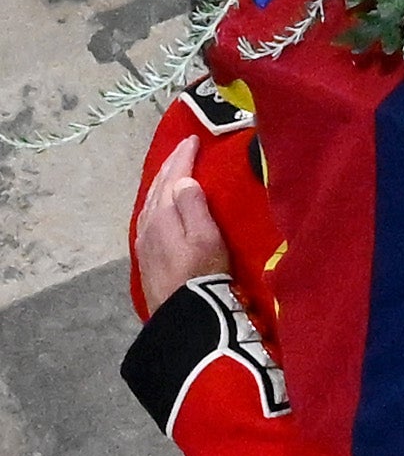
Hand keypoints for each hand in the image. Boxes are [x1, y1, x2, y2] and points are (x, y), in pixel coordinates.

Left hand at [134, 150, 230, 308]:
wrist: (184, 316)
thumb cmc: (203, 275)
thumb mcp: (206, 238)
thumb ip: (194, 206)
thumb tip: (185, 180)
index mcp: (163, 216)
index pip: (173, 178)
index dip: (184, 157)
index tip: (193, 139)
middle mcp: (148, 224)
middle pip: (158, 187)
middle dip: (171, 165)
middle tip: (184, 147)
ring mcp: (144, 241)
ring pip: (150, 201)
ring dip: (162, 181)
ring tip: (173, 169)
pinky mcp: (146, 256)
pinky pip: (148, 216)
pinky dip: (156, 200)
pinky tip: (159, 203)